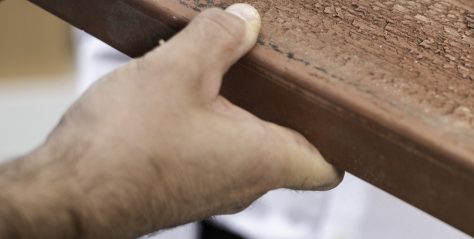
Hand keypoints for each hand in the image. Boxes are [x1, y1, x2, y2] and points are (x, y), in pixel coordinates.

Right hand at [0, 4, 339, 237]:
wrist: (61, 197)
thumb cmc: (122, 148)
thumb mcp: (178, 71)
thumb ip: (219, 38)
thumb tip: (245, 19)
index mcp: (265, 160)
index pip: (328, 168)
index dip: (340, 141)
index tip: (337, 112)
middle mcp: (244, 185)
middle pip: (286, 150)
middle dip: (282, 110)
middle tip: (273, 71)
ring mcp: (209, 191)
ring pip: (243, 151)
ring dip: (238, 116)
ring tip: (221, 75)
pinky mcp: (177, 189)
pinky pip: (207, 155)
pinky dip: (205, 128)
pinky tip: (179, 100)